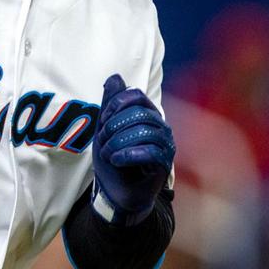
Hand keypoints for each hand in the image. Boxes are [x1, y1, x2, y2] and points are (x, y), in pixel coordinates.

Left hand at [91, 74, 175, 226]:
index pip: (136, 95)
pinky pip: (150, 152)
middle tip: (103, 141)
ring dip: (118, 143)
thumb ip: (110, 103)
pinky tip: (116, 160)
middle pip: (139, 113)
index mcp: (146, 113)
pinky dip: (128, 154)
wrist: (116, 191)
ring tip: (107, 154)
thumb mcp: (105, 129)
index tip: (103, 120)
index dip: (117, 104)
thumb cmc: (113, 158)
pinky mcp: (165, 163)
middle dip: (115, 127)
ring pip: (145, 132)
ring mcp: (165, 144)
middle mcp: (160, 125)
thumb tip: (114, 76)